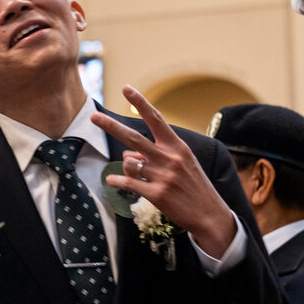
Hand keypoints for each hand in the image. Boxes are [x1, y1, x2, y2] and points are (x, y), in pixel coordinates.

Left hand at [90, 85, 237, 259]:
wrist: (209, 214)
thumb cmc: (194, 186)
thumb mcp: (181, 165)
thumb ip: (154, 155)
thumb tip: (127, 155)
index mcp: (177, 146)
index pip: (156, 119)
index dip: (140, 103)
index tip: (126, 89)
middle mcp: (170, 158)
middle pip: (133, 138)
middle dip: (111, 126)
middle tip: (93, 117)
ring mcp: (163, 176)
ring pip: (130, 163)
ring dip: (125, 165)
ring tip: (132, 169)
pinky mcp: (157, 194)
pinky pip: (129, 183)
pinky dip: (117, 181)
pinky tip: (112, 181)